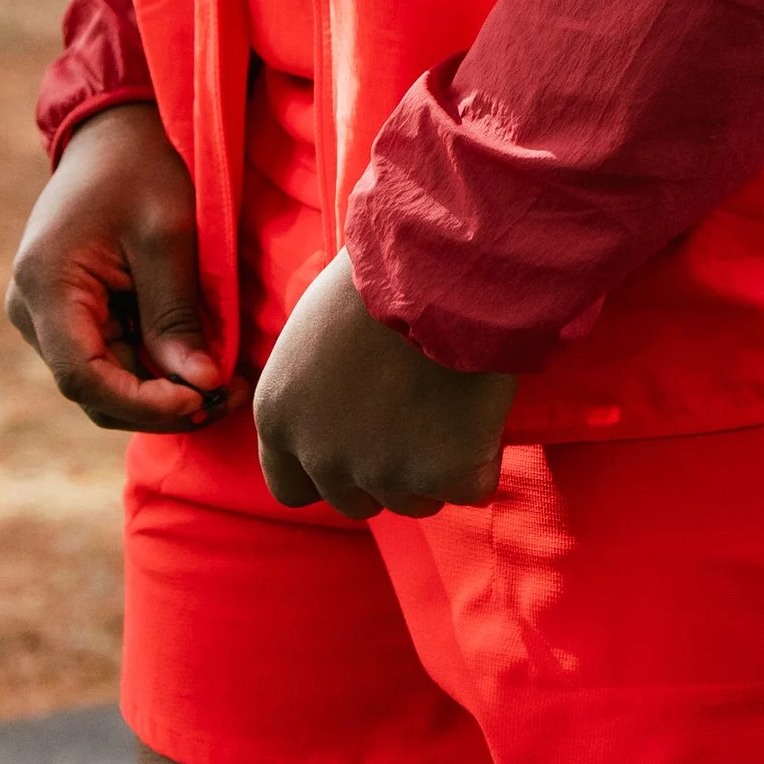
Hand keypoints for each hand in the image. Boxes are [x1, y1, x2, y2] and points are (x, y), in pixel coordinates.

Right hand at [6, 102, 225, 433]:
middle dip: (162, 405)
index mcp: (46, 285)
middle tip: (231, 395)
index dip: (142, 403)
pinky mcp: (69, 316)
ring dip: (162, 394)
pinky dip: (153, 372)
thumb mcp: (168, 233)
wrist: (114, 134)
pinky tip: (201, 365)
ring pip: (103, 384)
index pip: (83, 377)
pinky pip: (110, 361)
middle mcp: (31, 310)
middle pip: (93, 391)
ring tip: (225, 383)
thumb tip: (201, 386)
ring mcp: (45, 316)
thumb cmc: (142, 169)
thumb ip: (178, 312)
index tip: (201, 399)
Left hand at [254, 249, 514, 519]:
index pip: (290, 486)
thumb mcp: (314, 330)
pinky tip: (482, 407)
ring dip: (435, 464)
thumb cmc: (377, 273)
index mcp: (278, 416)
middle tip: (416, 419)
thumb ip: (316, 388)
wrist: (440, 262)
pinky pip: (474, 487)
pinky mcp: (447, 474)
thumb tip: (342, 408)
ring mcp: (384, 471)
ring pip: (415, 499)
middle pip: (354, 501)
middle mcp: (322, 455)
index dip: (325, 472)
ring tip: (450, 402)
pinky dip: (484, 456)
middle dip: (384, 472)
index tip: (356, 447)